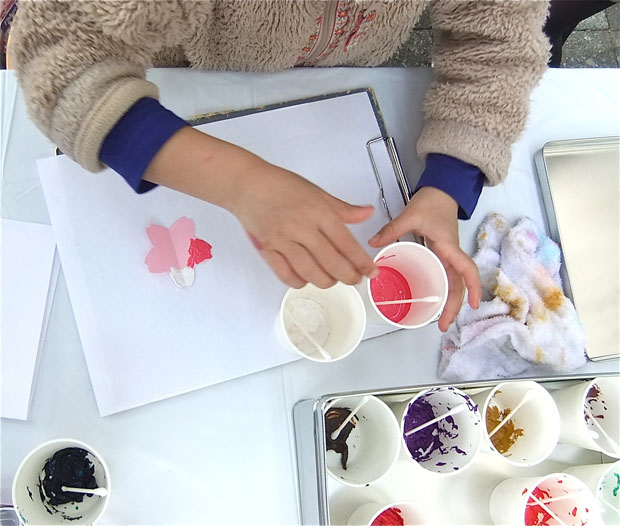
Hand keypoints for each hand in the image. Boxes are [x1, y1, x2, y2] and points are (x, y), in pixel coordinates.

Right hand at [229, 159, 378, 288]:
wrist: (247, 185)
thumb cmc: (281, 185)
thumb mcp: (317, 192)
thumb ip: (343, 209)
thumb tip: (367, 213)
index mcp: (319, 212)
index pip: (347, 244)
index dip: (361, 262)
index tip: (370, 271)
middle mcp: (302, 228)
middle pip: (332, 263)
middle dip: (348, 276)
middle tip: (355, 279)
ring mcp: (284, 241)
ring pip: (311, 273)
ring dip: (326, 281)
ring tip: (333, 279)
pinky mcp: (268, 249)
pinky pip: (286, 274)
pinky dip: (299, 281)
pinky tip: (306, 278)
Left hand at [368, 186, 480, 331]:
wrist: (442, 190)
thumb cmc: (433, 201)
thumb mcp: (411, 214)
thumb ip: (392, 229)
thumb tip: (373, 243)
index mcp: (449, 246)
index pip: (466, 269)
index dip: (473, 287)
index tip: (473, 305)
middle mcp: (452, 253)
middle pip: (460, 284)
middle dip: (455, 306)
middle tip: (443, 325)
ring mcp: (448, 255)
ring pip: (454, 282)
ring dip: (450, 302)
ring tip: (440, 320)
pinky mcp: (443, 254)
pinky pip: (447, 276)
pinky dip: (444, 290)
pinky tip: (434, 301)